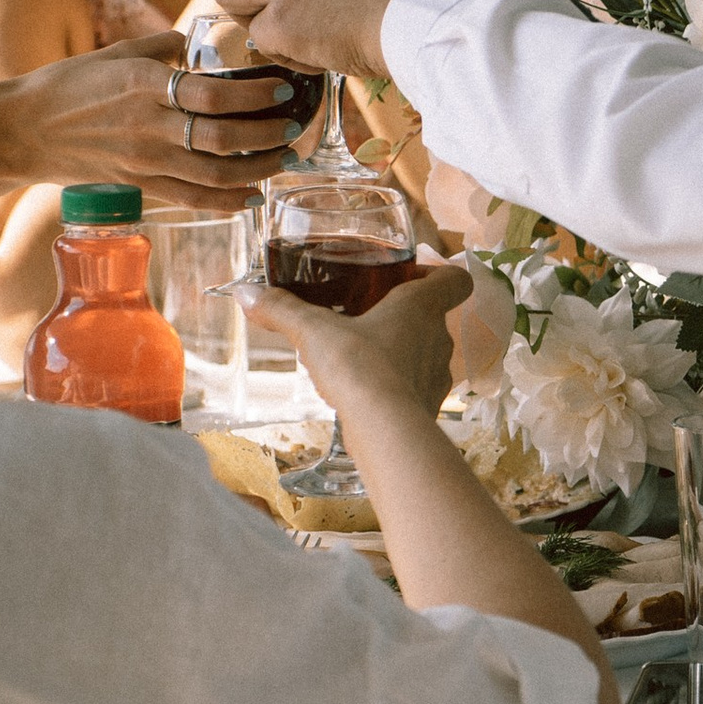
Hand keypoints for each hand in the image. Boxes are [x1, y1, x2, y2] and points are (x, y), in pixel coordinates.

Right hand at [0, 36, 303, 207]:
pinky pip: (192, 198)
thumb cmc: (68, 85)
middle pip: (221, 137)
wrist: (22, 130)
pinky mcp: (138, 184)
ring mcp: (143, 159)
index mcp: (143, 84)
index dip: (254, 95)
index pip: (211, 93)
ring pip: (214, 173)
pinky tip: (253, 196)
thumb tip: (194, 39)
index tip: (283, 88)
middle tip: (295, 126)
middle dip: (267, 135)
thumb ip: (160, 47)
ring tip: (285, 160)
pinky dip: (227, 201)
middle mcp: (147, 125)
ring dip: (258, 170)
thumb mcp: (115, 53)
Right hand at [249, 264, 468, 426]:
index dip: (440, 274)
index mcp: (421, 306)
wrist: (383, 429)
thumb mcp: (313, 332)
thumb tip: (246, 293)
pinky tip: (367, 394)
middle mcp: (439, 337)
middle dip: (404, 317)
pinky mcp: (432, 407)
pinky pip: (417, 388)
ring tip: (363, 359)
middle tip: (369, 318)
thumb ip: (281, 310)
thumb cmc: (358, 367)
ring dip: (401, 353)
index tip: (413, 277)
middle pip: (434, 317)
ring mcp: (440, 375)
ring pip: (425, 354)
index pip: (456, 279)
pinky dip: (398, 388)